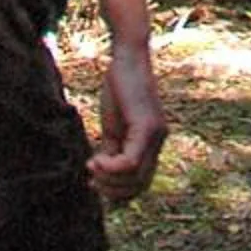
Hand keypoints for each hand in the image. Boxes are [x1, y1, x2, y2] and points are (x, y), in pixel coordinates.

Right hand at [89, 37, 165, 204]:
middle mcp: (159, 141)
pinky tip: (95, 161)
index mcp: (152, 142)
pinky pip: (131, 162)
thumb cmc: (119, 89)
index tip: (95, 184)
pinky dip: (111, 168)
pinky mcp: (147, 126)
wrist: (128, 57)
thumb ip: (113, 151)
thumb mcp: (114, 127)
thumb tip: (102, 177)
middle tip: (91, 179)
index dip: (118, 192)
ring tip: (92, 167)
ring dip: (109, 180)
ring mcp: (156, 134)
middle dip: (112, 190)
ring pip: (136, 178)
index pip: (141, 183)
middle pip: (139, 185)